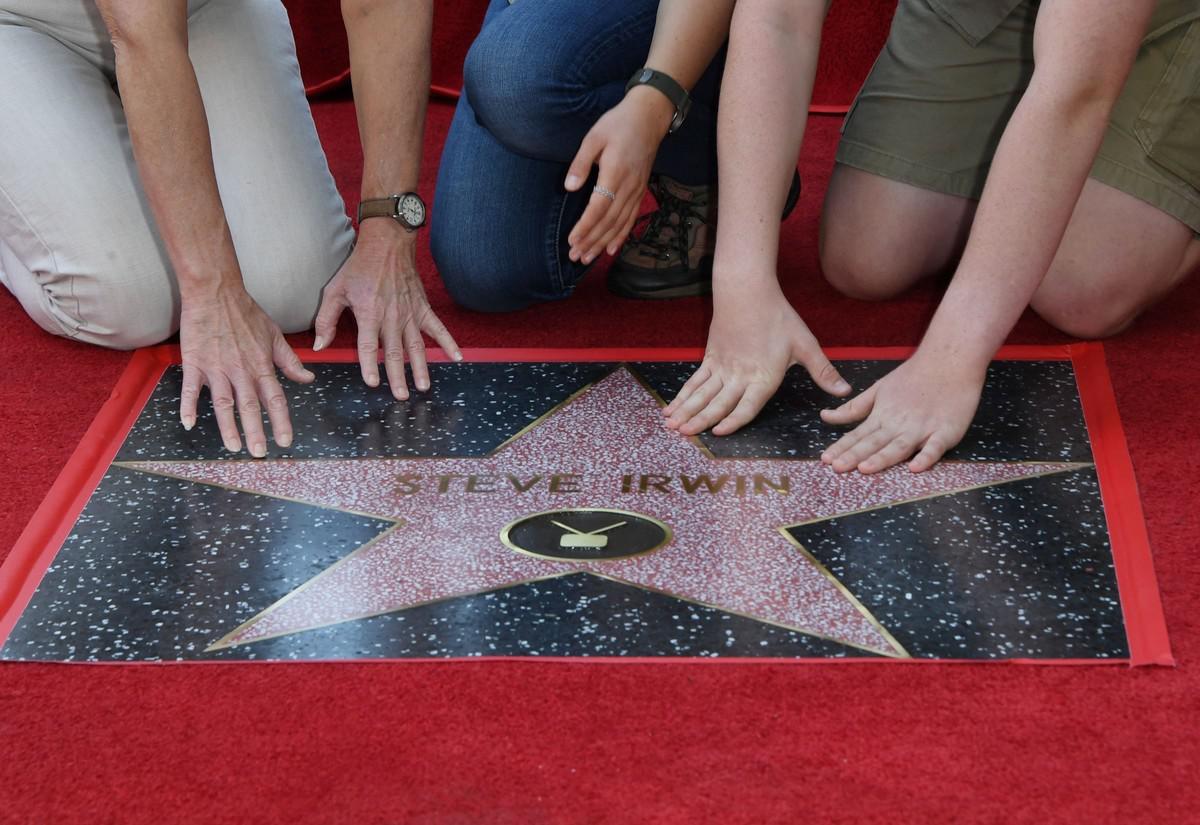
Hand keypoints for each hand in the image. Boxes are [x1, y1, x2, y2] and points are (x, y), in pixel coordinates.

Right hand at [179, 284, 312, 456]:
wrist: (216, 291)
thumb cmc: (245, 312)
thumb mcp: (274, 335)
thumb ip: (290, 361)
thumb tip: (309, 378)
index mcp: (261, 364)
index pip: (275, 398)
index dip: (281, 421)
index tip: (285, 441)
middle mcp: (241, 369)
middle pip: (250, 406)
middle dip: (256, 432)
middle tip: (259, 454)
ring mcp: (217, 367)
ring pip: (224, 402)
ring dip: (228, 427)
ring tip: (233, 447)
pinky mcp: (195, 361)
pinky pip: (192, 388)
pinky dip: (189, 406)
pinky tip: (188, 423)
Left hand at [313, 220, 460, 398]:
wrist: (386, 244)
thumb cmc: (359, 268)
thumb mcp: (335, 290)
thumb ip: (326, 320)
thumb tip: (319, 346)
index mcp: (369, 313)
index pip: (369, 346)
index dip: (370, 365)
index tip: (372, 383)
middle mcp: (391, 317)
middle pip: (395, 352)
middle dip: (398, 376)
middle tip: (401, 396)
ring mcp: (410, 313)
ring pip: (416, 346)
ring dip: (421, 367)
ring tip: (423, 386)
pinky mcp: (423, 308)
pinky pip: (437, 328)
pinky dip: (449, 343)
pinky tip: (457, 357)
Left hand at [564, 86, 674, 265]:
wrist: (649, 117)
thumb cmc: (618, 124)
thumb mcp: (594, 137)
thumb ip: (581, 163)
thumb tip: (569, 188)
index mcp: (615, 172)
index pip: (599, 207)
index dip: (586, 226)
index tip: (572, 239)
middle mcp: (629, 186)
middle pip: (609, 221)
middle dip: (591, 241)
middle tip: (575, 256)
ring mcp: (637, 191)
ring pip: (620, 224)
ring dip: (603, 243)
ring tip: (587, 258)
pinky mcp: (640, 192)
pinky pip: (630, 219)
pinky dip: (620, 237)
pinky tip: (611, 250)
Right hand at [664, 280, 850, 435]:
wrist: (748, 291)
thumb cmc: (778, 317)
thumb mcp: (805, 345)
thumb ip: (823, 371)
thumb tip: (845, 390)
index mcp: (763, 377)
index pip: (747, 405)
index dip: (733, 420)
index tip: (719, 433)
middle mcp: (739, 376)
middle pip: (717, 403)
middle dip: (700, 421)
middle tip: (684, 436)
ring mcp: (722, 367)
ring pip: (701, 394)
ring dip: (686, 411)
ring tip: (672, 426)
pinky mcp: (710, 358)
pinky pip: (695, 381)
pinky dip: (683, 396)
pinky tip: (672, 407)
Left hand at [820, 353, 985, 473]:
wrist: (949, 361)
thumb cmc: (913, 377)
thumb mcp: (878, 389)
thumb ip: (853, 408)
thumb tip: (825, 416)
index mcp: (882, 415)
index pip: (857, 435)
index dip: (841, 448)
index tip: (825, 460)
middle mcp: (899, 424)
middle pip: (874, 443)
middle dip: (854, 456)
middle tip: (837, 468)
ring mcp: (922, 428)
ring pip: (899, 447)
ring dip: (882, 458)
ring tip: (865, 468)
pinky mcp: (945, 431)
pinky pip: (935, 447)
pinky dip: (926, 457)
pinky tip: (916, 467)